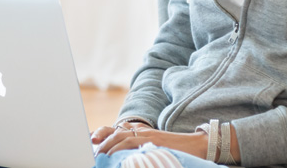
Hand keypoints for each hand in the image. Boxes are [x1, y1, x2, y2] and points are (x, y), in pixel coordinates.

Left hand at [91, 123, 206, 158]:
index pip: (116, 130)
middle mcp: (141, 131)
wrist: (196, 145)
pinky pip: (132, 142)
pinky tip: (112, 155)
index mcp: (140, 132)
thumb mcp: (154, 146)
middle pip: (114, 131)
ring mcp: (146, 135)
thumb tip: (123, 157)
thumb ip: (139, 148)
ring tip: (97, 154)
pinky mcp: (152, 141)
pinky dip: (119, 148)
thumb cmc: (176, 149)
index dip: (102, 134)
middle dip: (100, 138)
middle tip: (90, 147)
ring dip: (106, 145)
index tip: (90, 140)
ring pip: (120, 136)